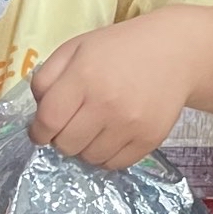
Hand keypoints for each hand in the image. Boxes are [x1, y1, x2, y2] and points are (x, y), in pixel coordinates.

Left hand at [28, 7, 203, 168]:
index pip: (48, 121)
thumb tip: (37, 113)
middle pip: (66, 145)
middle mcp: (106, 103)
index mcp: (83, 76)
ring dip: (85, 148)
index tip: (41, 131)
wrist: (176, 52)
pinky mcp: (149, 139)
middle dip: (62, 139)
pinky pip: (115, 164)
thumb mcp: (76, 49)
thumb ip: (46, 77)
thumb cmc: (119, 49)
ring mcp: (130, 124)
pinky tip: (111, 136)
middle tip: (72, 125)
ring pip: (89, 158)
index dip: (38, 132)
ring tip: (94, 129)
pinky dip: (107, 155)